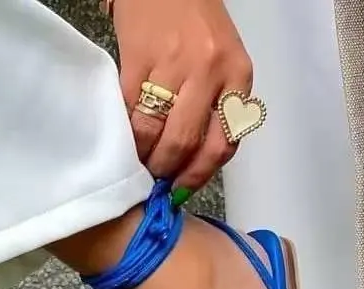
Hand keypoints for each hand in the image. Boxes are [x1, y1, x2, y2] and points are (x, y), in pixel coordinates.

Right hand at [111, 0, 252, 193]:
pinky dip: (126, 131)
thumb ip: (217, 107)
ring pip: (154, 131)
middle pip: (186, 142)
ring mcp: (172, 63)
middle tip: (156, 181)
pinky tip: (126, 138)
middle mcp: (209, 71)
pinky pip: (129, 109)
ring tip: (138, 163)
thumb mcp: (224, 62)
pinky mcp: (138, 57)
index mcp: (237, 75)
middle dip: (167, 171)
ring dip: (144, 156)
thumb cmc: (197, 25)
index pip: (223, 143)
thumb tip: (191, 164)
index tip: (182, 190)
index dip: (199, 174)